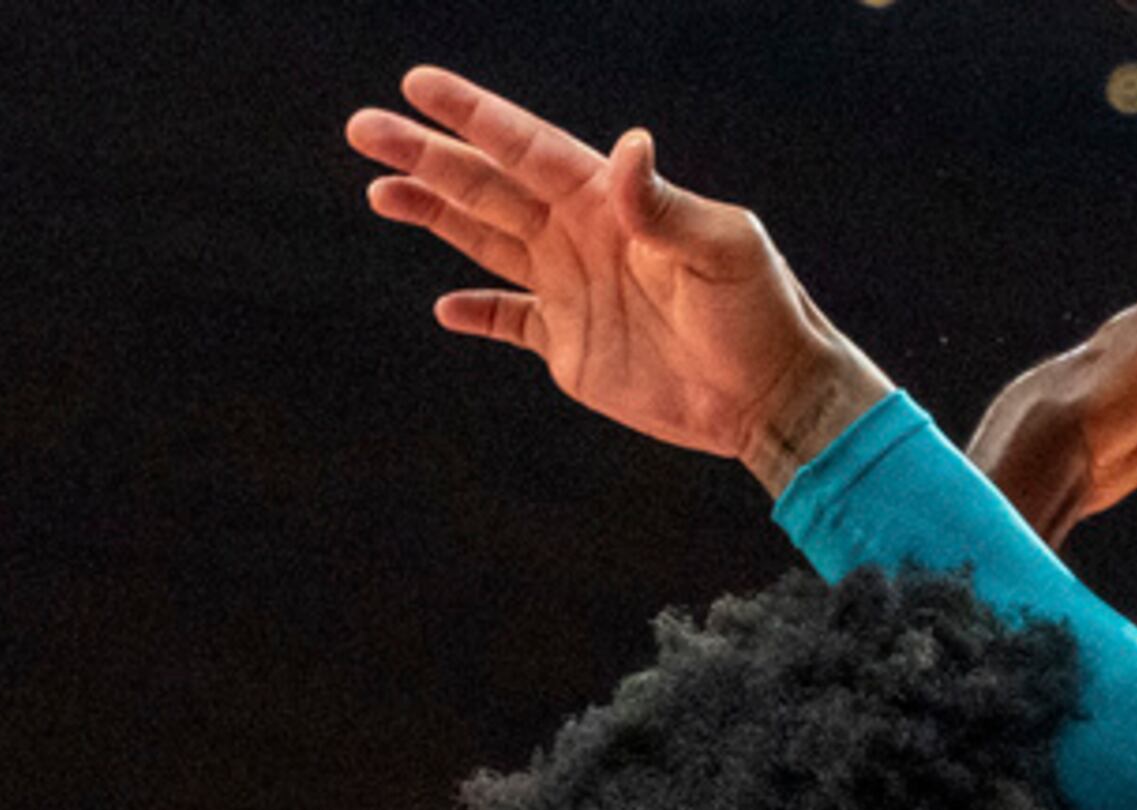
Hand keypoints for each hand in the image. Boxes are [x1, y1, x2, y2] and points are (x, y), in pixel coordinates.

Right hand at [348, 66, 885, 489]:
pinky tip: (443, 307)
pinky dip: (477, 314)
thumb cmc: (760, 313)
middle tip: (364, 129)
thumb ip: (665, 205)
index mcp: (610, 204)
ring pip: (486, 241)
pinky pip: (511, 321)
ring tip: (379, 190)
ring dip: (434, 213)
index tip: (419, 86)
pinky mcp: (573, 347)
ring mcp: (573, 290)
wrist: (772, 396)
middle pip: (489, 186)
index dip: (474, 117)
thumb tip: (628, 146)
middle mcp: (582, 237)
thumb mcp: (723, 250)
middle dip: (426, 156)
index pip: (528, 148)